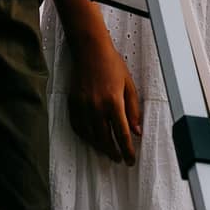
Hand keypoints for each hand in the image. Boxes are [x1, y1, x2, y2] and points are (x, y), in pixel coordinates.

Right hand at [66, 33, 142, 164]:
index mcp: (114, 102)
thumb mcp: (129, 85)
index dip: (127, 150)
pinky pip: (78, 126)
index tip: (130, 159)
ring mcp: (83, 105)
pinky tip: (91, 139)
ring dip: (99, 147)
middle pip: (105, 139)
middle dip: (113, 152)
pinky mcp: (73, 103)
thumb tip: (136, 130)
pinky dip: (85, 136)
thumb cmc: (112, 64)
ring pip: (90, 135)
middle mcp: (97, 106)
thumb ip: (133, 109)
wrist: (90, 50)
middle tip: (119, 159)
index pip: (122, 134)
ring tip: (107, 151)